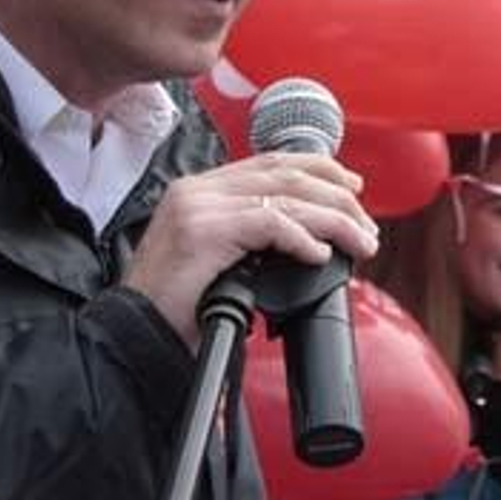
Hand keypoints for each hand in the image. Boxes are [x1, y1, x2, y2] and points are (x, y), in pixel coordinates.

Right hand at [124, 153, 378, 347]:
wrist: (134, 337)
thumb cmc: (176, 310)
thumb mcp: (221, 262)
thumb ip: (253, 239)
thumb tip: (312, 240)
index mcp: (201, 191)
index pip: (271, 162)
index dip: (320, 168)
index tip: (353, 188)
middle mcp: (198, 190)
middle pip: (286, 173)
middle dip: (337, 197)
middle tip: (366, 227)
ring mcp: (197, 207)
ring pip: (286, 196)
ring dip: (334, 220)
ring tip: (360, 243)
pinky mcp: (201, 232)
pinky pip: (268, 223)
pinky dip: (302, 237)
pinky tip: (320, 255)